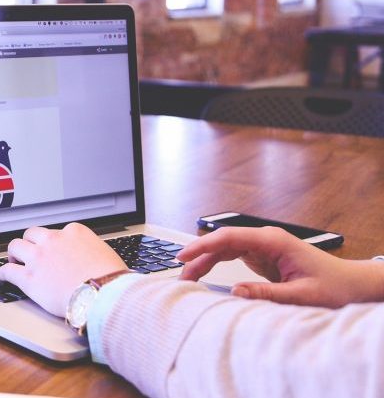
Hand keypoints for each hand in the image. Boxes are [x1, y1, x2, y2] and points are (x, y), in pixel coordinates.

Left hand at [0, 223, 126, 316]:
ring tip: (13, 260)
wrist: (104, 294)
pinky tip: (3, 278)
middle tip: (29, 252)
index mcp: (74, 232)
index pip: (56, 232)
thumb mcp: (105, 254)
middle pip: (32, 234)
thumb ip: (92, 251)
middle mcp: (53, 240)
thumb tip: (92, 259)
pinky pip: (7, 270)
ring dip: (14, 253)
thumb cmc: (111, 279)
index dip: (53, 243)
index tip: (52, 250)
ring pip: (15, 246)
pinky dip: (2, 274)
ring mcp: (39, 258)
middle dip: (30, 242)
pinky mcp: (29, 278)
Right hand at [178, 226, 383, 307]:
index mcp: (273, 241)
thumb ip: (266, 293)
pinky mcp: (262, 256)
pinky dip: (216, 265)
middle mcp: (265, 239)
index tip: (183, 256)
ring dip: (205, 261)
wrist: (352, 284)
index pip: (228, 238)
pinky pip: (232, 256)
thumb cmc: (333, 286)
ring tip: (188, 277)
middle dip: (198, 256)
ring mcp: (263, 246)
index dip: (202, 246)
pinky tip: (204, 274)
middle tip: (180, 275)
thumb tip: (235, 292)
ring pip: (224, 249)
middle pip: (222, 242)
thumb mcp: (301, 295)